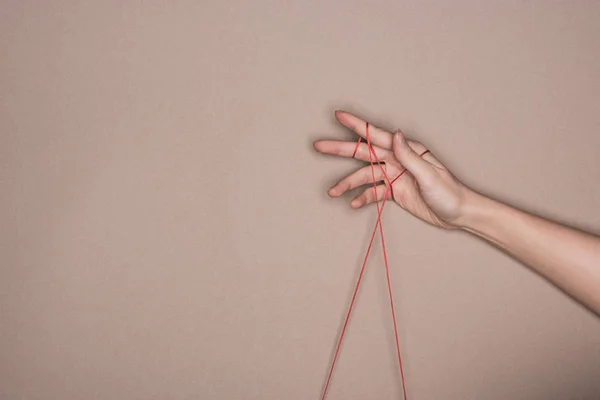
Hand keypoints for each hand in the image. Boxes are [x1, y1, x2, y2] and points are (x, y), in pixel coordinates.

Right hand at [314, 111, 472, 228]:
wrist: (458, 214)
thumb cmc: (449, 193)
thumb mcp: (429, 174)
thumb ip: (409, 156)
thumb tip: (395, 135)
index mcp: (406, 150)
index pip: (377, 135)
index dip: (358, 126)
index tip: (339, 116)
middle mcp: (397, 160)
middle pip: (363, 153)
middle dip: (340, 150)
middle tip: (319, 146)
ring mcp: (394, 176)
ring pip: (364, 176)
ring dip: (348, 184)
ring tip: (333, 192)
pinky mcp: (394, 191)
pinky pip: (373, 192)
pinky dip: (362, 197)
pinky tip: (353, 203)